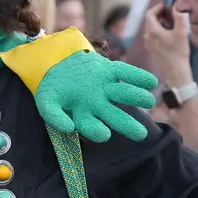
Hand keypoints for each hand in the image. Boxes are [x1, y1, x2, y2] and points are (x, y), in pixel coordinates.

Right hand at [36, 51, 157, 142]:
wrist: (53, 62)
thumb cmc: (51, 88)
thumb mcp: (45, 102)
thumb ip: (53, 116)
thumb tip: (68, 128)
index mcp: (82, 115)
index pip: (91, 127)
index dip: (97, 131)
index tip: (104, 134)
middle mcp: (97, 104)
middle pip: (115, 117)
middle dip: (128, 126)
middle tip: (140, 135)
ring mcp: (105, 88)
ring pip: (124, 94)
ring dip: (137, 98)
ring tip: (149, 101)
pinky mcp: (109, 71)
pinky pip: (125, 73)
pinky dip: (138, 77)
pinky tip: (152, 82)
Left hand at [143, 3, 192, 86]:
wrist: (175, 73)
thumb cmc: (178, 52)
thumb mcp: (181, 33)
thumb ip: (179, 17)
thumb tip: (176, 5)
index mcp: (152, 30)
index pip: (150, 13)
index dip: (158, 7)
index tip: (168, 6)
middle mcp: (146, 36)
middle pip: (149, 20)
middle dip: (158, 14)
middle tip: (170, 14)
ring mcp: (147, 44)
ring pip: (150, 28)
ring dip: (158, 23)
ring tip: (171, 24)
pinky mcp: (150, 50)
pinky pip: (151, 36)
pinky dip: (157, 31)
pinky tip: (168, 35)